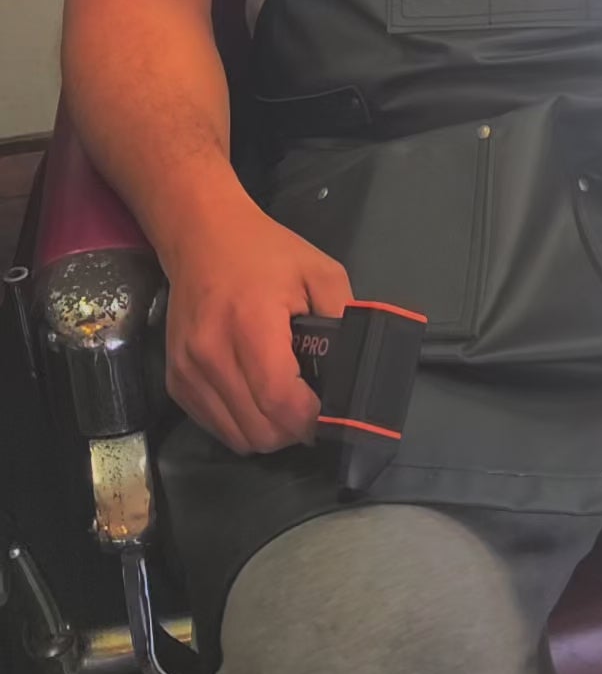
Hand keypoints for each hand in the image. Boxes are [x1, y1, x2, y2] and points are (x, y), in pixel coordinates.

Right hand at [165, 199, 352, 453]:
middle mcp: (211, 354)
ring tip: (284, 402)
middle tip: (311, 408)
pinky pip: (215, 426)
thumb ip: (343, 317)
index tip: (332, 415)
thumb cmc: (264, 251)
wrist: (201, 235)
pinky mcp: (175, 380)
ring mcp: (187, 371)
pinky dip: (241, 424)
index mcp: (251, 325)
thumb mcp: (319, 271)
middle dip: (293, 430)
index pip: (280, 401)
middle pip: (260, 431)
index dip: (311, 421)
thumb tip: (355, 368)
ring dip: (267, 432)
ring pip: (237, 438)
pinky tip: (255, 397)